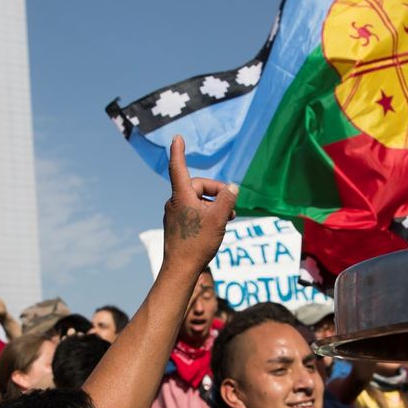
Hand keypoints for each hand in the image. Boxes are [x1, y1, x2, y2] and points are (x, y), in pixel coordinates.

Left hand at [159, 135, 237, 274]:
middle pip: (198, 186)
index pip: (179, 167)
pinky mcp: (177, 225)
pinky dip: (206, 214)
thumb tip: (233, 187)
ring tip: (228, 218)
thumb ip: (227, 199)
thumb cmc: (197, 243)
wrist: (180, 269)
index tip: (177, 138)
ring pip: (197, 201)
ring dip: (214, 205)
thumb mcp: (219, 218)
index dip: (179, 151)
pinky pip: (193, 212)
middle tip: (232, 208)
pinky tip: (217, 226)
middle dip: (216, 193)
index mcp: (181, 196)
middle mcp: (175, 202)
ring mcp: (174, 214)